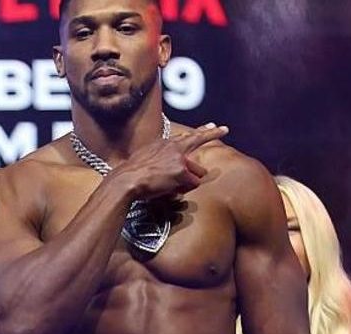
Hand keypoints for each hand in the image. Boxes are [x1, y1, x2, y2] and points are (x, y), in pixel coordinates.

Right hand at [110, 122, 228, 199]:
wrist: (125, 180)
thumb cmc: (130, 174)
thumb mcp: (143, 159)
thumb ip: (157, 157)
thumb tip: (166, 165)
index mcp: (163, 144)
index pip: (186, 135)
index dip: (202, 130)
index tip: (214, 125)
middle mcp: (173, 146)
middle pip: (198, 141)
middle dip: (212, 134)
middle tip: (225, 128)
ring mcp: (179, 158)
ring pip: (197, 172)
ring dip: (188, 181)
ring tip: (171, 186)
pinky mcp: (182, 172)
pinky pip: (193, 184)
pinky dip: (184, 190)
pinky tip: (171, 190)